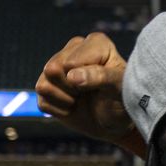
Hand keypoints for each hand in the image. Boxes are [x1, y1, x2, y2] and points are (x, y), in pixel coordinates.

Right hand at [35, 33, 143, 156]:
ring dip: (65, 99)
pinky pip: (42, 101)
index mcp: (96, 43)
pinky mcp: (46, 85)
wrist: (115, 122)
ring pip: (44, 85)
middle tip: (91, 92)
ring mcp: (57, 65)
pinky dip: (59, 110)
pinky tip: (73, 106)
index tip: (103, 84)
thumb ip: (102, 77)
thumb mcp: (122, 89)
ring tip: (82, 97)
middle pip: (53, 69)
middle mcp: (74, 48)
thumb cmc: (124, 100)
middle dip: (73, 88)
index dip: (85, 79)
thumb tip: (72, 76)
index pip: (71, 62)